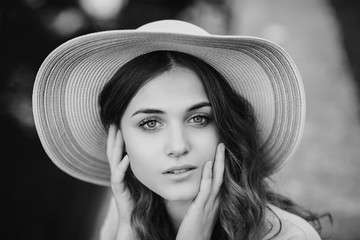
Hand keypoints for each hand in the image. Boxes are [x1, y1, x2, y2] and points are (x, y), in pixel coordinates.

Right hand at [100, 125, 136, 239]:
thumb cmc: (141, 196)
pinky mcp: (118, 189)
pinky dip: (122, 166)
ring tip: (118, 133)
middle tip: (115, 121)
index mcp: (122, 168)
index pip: (118, 148)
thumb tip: (159, 151)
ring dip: (116, 145)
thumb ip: (146, 164)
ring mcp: (116, 180)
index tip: (122, 122)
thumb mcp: (144, 176)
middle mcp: (117, 172)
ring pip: (113, 159)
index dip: (119, 136)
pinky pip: (118, 176)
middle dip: (114, 136)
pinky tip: (126, 158)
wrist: (135, 216)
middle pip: (113, 150)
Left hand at [176, 143, 224, 239]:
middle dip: (223, 160)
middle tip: (223, 145)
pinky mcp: (201, 208)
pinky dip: (208, 175)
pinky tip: (208, 164)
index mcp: (215, 203)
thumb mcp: (200, 214)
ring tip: (220, 148)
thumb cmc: (194, 232)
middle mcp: (215, 202)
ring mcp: (209, 205)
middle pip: (222, 176)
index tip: (221, 153)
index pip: (221, 180)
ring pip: (217, 179)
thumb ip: (200, 202)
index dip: (222, 166)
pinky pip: (206, 189)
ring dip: (219, 163)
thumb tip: (197, 192)